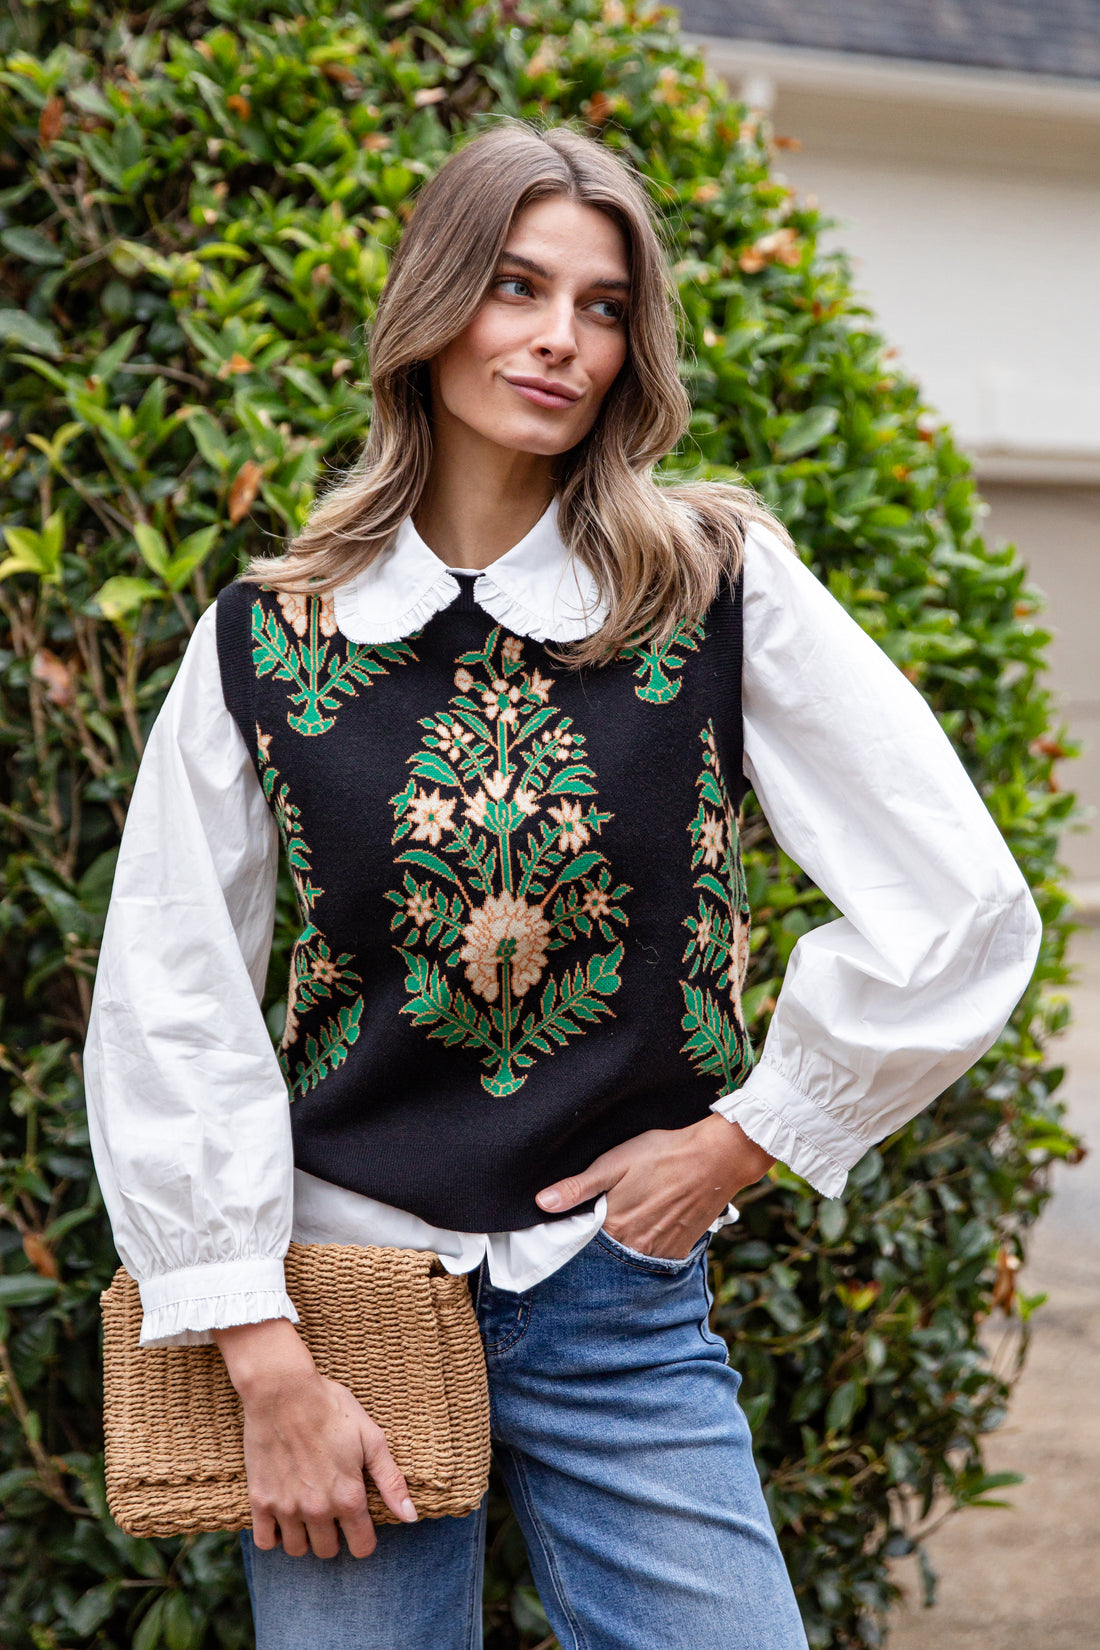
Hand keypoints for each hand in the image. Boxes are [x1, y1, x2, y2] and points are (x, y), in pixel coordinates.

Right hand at [212, 1318, 417, 1557]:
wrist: (284, 1391)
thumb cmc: (332, 1409)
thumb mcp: (371, 1439)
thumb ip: (391, 1482)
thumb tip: (410, 1517)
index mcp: (348, 1497)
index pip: (361, 1547)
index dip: (363, 1538)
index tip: (358, 1523)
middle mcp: (318, 1510)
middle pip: (327, 1551)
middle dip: (333, 1536)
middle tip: (331, 1509)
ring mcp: (286, 1508)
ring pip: (297, 1550)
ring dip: (304, 1536)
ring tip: (307, 1511)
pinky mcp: (260, 1500)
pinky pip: (266, 1542)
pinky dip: (275, 1535)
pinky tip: (282, 1513)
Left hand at [535, 1115, 775, 1259]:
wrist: (716, 1159)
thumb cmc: (663, 1154)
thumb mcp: (615, 1162)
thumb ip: (579, 1187)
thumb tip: (542, 1203)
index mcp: (614, 1226)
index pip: (581, 1244)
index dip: (574, 1236)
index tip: (567, 1230)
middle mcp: (635, 1248)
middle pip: (605, 1257)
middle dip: (596, 1250)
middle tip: (600, 1227)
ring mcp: (659, 1253)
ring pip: (629, 1261)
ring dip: (621, 1252)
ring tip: (626, 1227)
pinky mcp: (679, 1251)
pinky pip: (654, 1262)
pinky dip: (645, 1252)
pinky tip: (647, 1231)